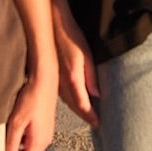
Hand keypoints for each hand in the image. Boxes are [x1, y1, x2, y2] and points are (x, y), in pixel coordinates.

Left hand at [5, 72, 56, 150]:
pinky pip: (35, 136)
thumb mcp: (17, 121)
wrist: (45, 80)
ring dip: (20, 143)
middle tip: (4, 141)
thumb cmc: (32, 98)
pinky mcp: (47, 123)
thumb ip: (12, 142)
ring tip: (10, 129)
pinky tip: (19, 121)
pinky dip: (25, 134)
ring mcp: (47, 131)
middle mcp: (46, 139)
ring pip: (31, 146)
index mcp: (39, 142)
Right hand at [54, 10, 99, 127]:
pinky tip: (75, 101)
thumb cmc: (71, 37)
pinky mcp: (53, 75)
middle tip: (95, 124)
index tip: (98, 124)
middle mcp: (62, 83)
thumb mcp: (86, 55)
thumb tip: (97, 94)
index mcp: (72, 79)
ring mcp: (56, 80)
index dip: (91, 116)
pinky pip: (63, 94)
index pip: (83, 105)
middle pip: (75, 107)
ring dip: (78, 110)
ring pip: (68, 101)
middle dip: (85, 116)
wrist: (53, 26)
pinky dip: (71, 101)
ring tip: (87, 115)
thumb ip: (91, 76)